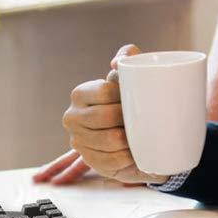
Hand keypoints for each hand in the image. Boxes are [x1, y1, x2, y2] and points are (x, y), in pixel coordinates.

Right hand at [58, 44, 167, 185]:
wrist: (125, 131)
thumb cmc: (127, 98)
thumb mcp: (127, 76)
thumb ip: (127, 56)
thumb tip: (116, 63)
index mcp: (80, 94)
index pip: (105, 91)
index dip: (125, 95)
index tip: (139, 98)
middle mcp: (72, 117)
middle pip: (107, 117)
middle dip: (129, 119)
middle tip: (145, 119)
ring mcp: (78, 141)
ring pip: (110, 141)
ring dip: (130, 141)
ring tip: (143, 137)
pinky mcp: (89, 161)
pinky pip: (111, 161)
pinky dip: (127, 158)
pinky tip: (135, 154)